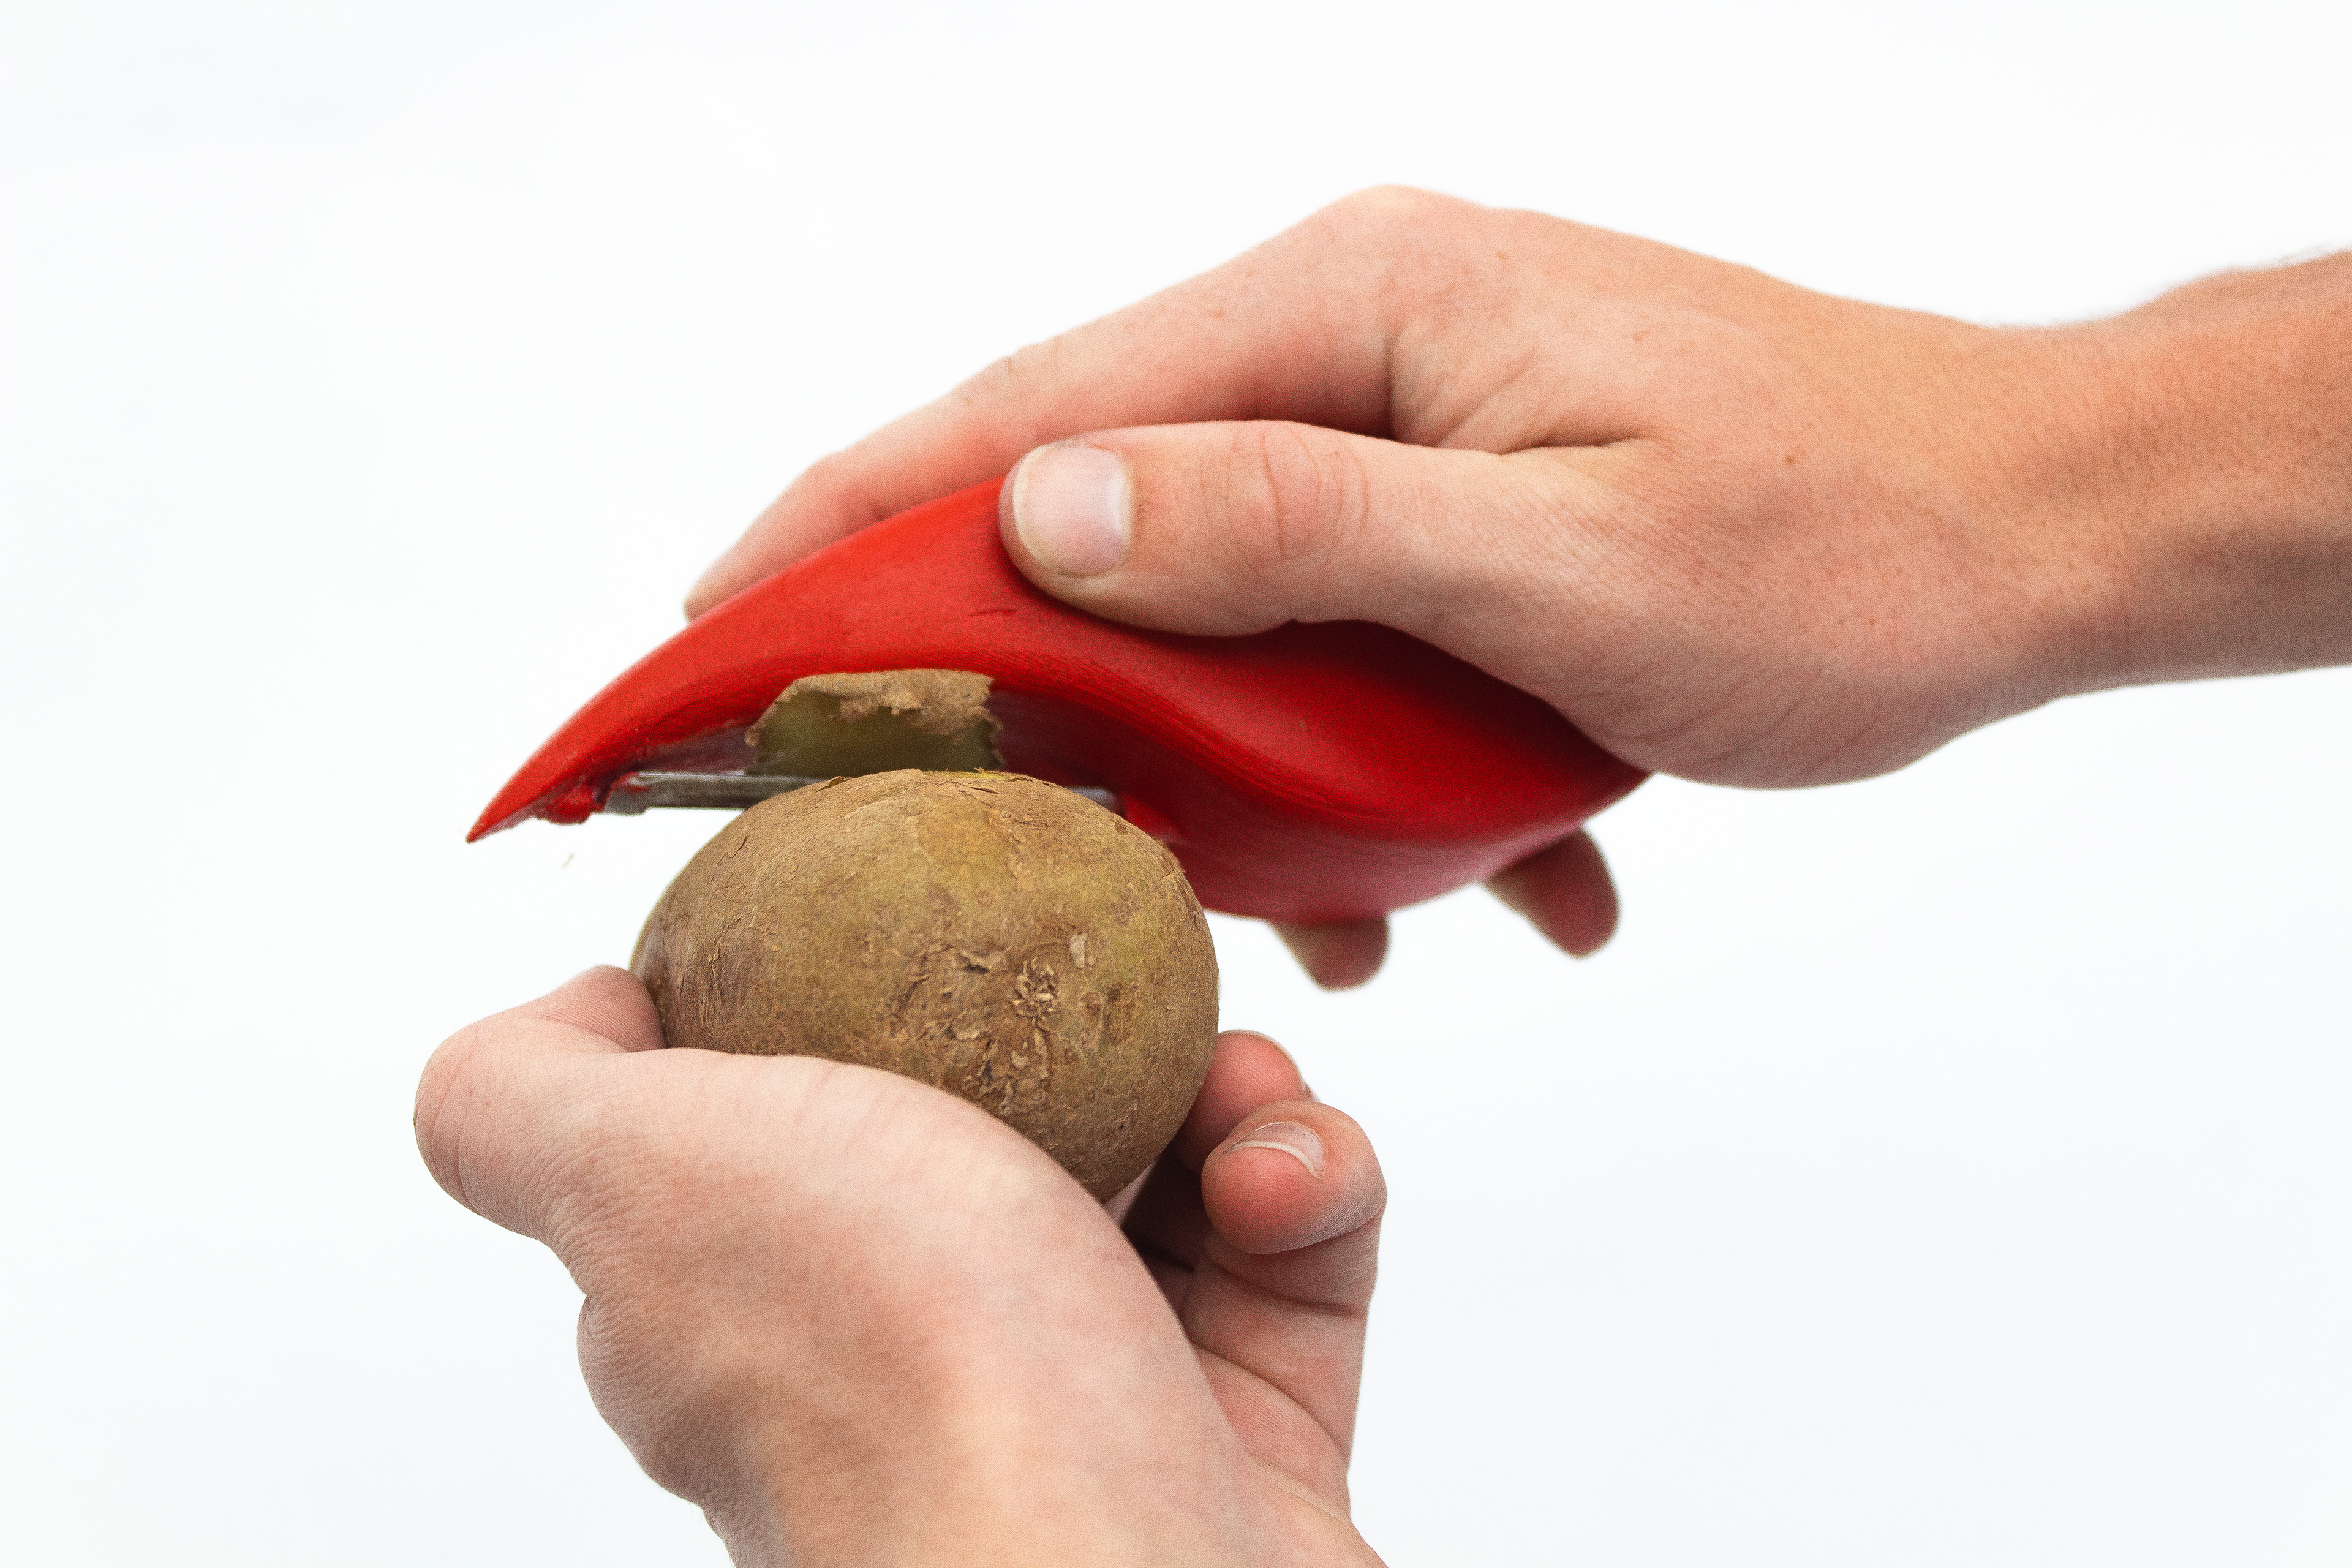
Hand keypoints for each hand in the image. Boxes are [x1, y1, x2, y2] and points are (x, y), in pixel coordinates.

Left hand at [416, 968, 1387, 1567]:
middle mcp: (904, 1360)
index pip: (795, 1116)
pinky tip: (1283, 1179)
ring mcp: (1081, 1405)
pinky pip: (1291, 1256)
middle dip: (1082, 1028)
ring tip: (1231, 1088)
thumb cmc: (902, 1383)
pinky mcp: (1238, 1441)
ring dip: (1221, 1089)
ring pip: (1166, 1177)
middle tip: (1124, 989)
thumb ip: (523, 1094)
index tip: (942, 918)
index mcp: (753, 1296)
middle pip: (1004, 1124)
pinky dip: (1309, 1184)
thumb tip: (546, 1018)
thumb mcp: (641, 1167)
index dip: (864, 999)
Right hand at [688, 188, 2351, 984]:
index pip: (1029, 409)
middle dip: (1043, 686)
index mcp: (1349, 307)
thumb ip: (1296, 530)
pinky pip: (1337, 636)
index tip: (708, 629)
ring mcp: (1402, 422)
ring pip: (1223, 604)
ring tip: (1336, 912)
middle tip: (990, 833)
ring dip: (1252, 773)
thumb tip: (1050, 512)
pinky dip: (1379, 774)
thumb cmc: (1842, 544)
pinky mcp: (1455, 506)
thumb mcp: (1560, 563)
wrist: (2031, 535)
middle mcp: (1353, 339)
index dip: (845, 526)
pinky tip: (1487, 886)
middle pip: (1101, 507)